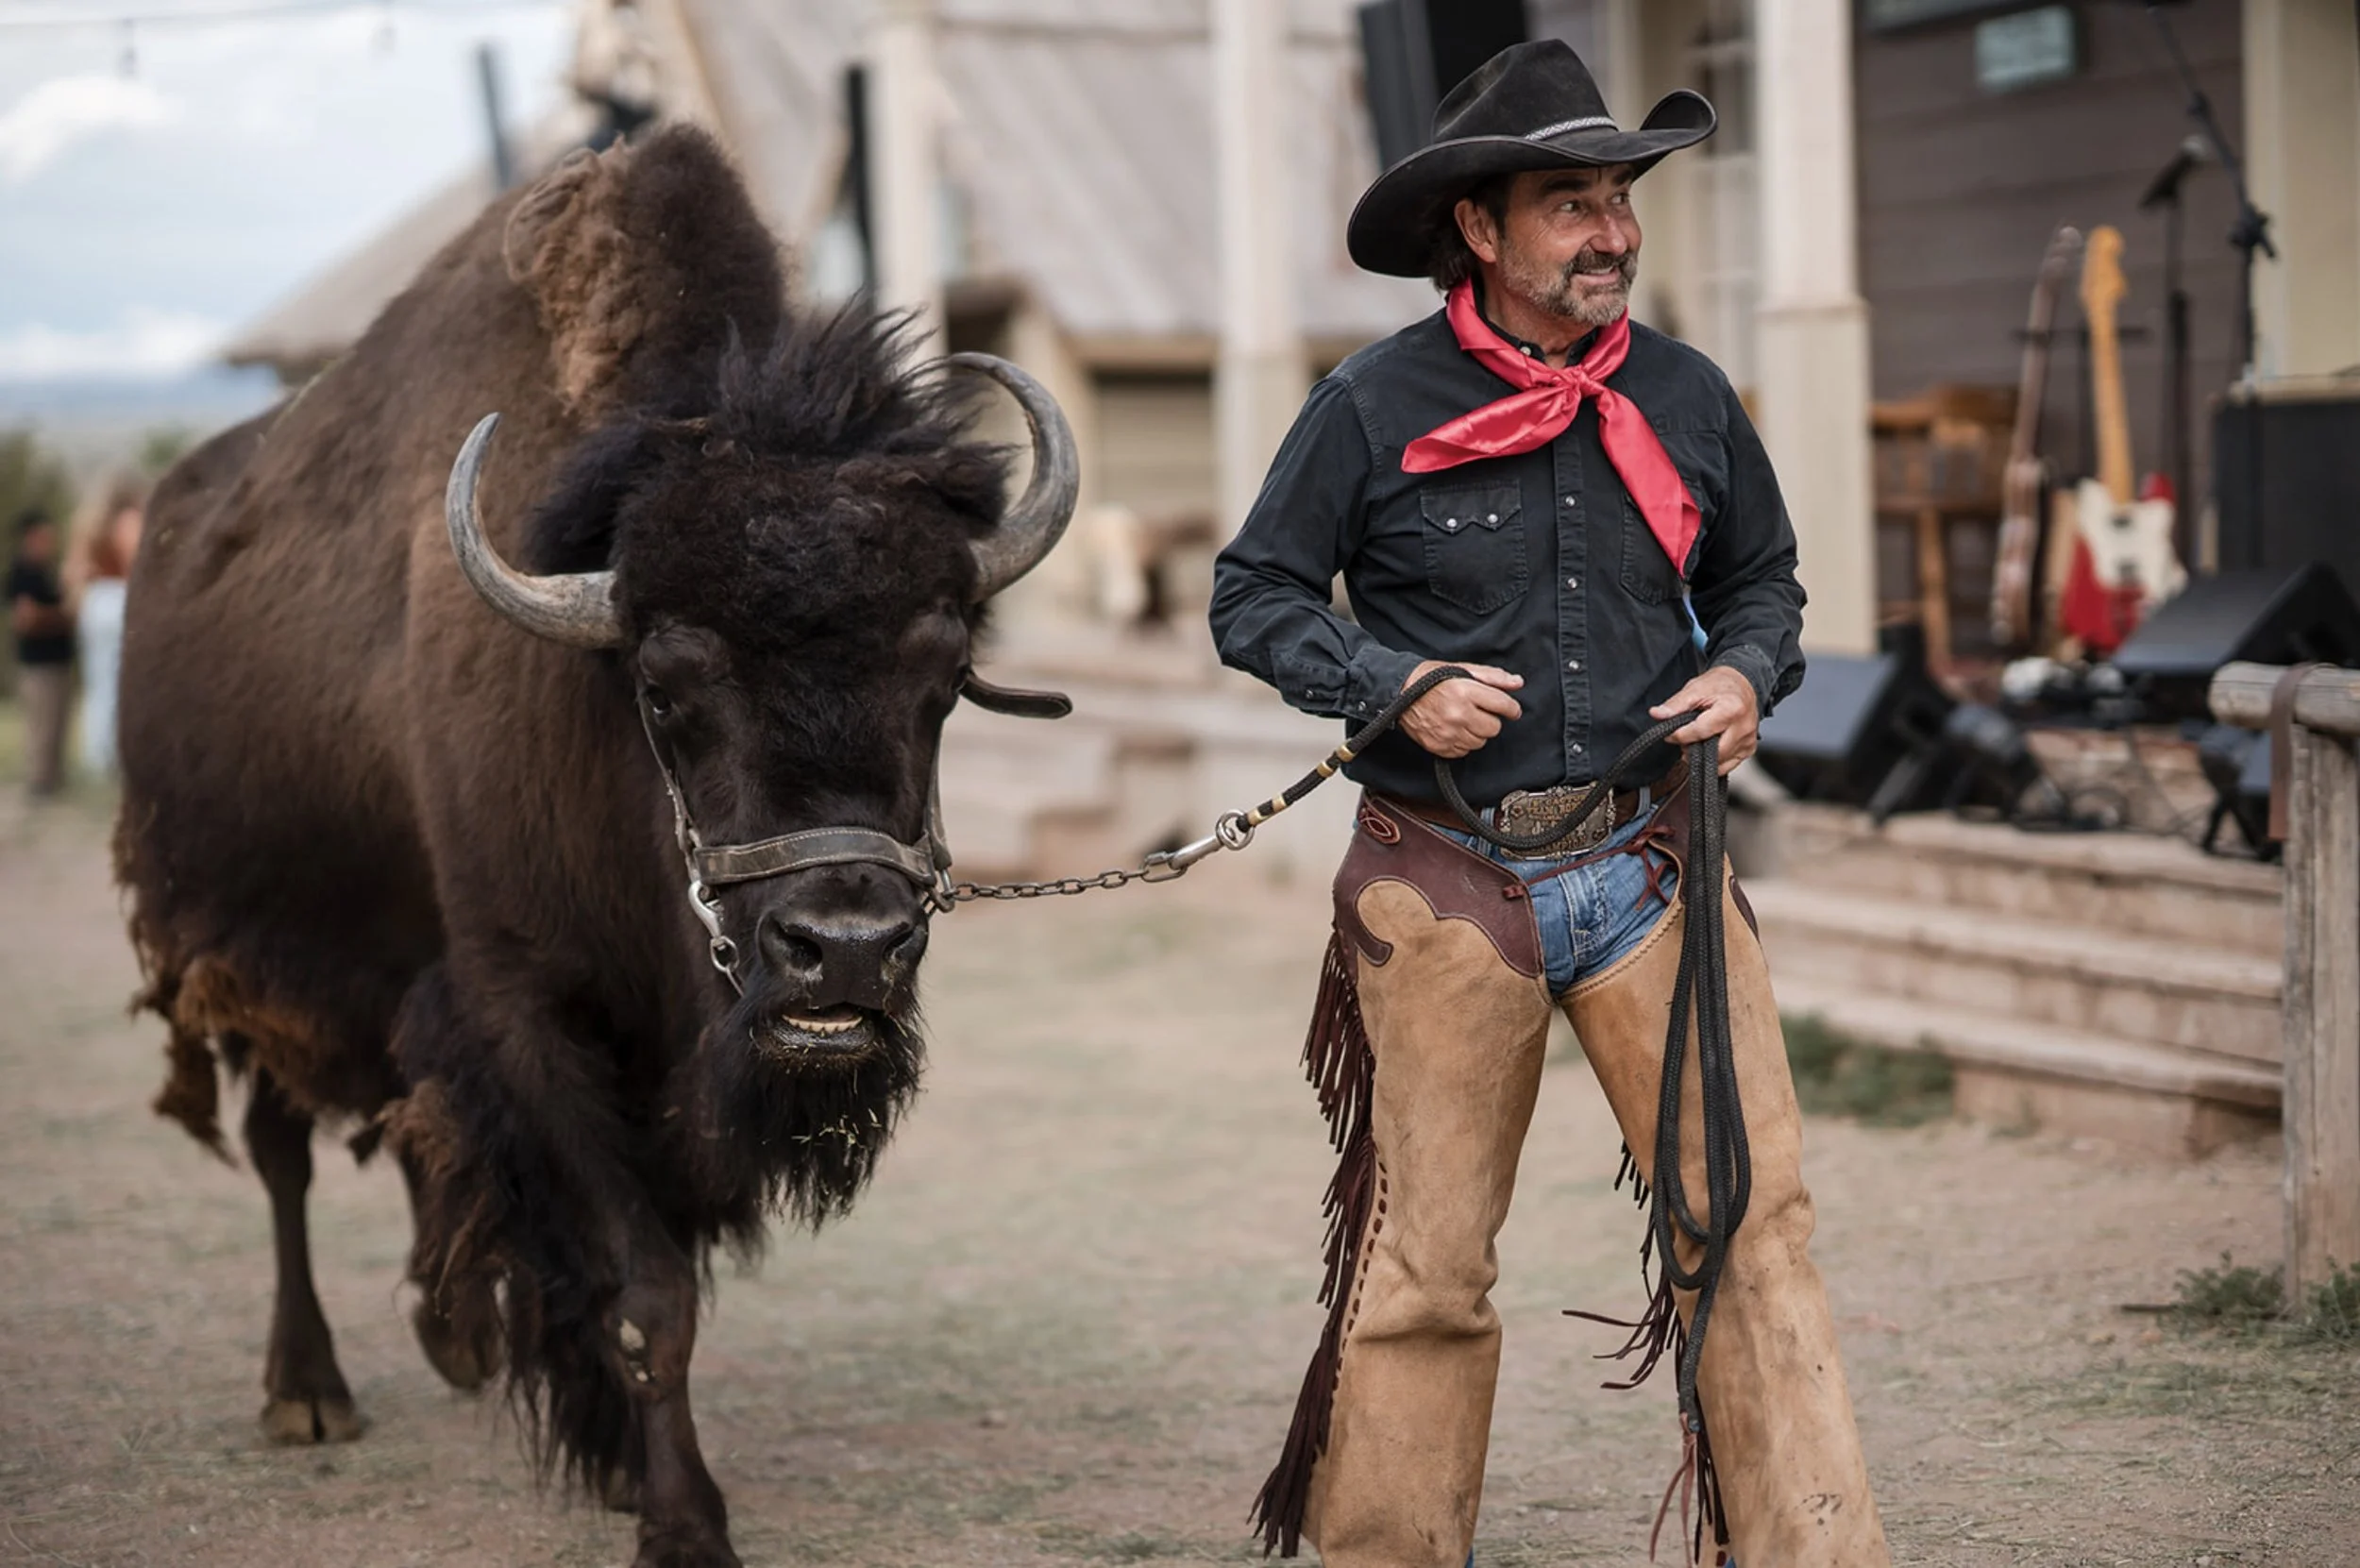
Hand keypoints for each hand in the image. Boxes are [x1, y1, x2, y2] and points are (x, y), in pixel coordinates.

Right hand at [1400, 659, 1522, 757]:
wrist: (1398, 692)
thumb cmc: (1430, 678)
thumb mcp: (1462, 669)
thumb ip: (1492, 677)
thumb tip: (1517, 683)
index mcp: (1465, 691)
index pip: (1504, 706)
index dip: (1511, 708)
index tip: (1510, 709)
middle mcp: (1458, 714)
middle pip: (1494, 728)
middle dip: (1490, 719)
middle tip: (1479, 710)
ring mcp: (1447, 733)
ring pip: (1480, 742)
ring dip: (1477, 732)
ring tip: (1464, 719)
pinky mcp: (1438, 746)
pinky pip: (1463, 751)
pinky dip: (1462, 742)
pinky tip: (1454, 729)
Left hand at [1651, 666, 1759, 774]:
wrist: (1743, 684)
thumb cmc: (1720, 685)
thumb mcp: (1695, 689)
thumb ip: (1675, 704)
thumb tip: (1657, 714)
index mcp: (1731, 710)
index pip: (1700, 732)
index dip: (1680, 735)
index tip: (1670, 733)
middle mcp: (1743, 727)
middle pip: (1713, 752)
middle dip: (1693, 749)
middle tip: (1685, 739)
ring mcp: (1748, 740)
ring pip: (1719, 763)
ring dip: (1703, 757)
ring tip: (1698, 740)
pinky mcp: (1749, 749)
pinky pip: (1728, 765)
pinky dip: (1715, 760)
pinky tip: (1709, 746)